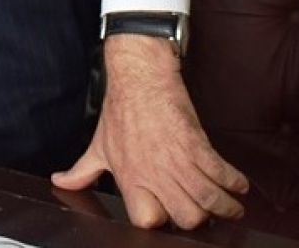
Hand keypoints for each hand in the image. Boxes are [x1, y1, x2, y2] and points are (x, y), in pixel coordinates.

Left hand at [51, 35, 247, 228]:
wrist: (139, 74)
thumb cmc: (120, 108)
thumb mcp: (98, 144)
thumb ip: (81, 171)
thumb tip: (61, 183)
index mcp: (130, 177)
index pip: (147, 221)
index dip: (160, 223)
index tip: (170, 218)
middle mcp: (154, 172)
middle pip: (186, 218)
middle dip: (199, 221)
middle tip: (206, 215)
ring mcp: (176, 158)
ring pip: (207, 200)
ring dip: (224, 208)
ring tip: (231, 208)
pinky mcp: (195, 142)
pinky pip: (220, 172)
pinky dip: (233, 181)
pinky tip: (237, 184)